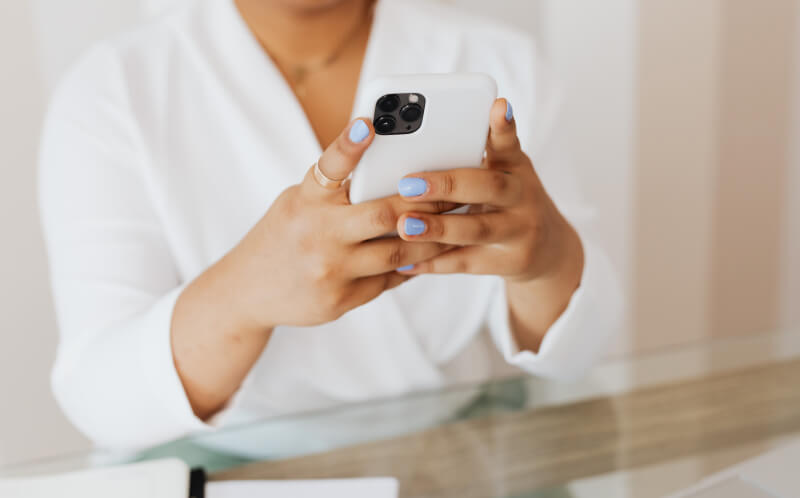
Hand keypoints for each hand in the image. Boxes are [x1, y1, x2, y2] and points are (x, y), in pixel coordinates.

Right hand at [226, 118, 453, 329]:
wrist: (247, 292)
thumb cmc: (282, 235)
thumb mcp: (298, 203)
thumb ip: (336, 191)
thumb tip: (392, 173)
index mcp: (305, 201)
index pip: (328, 167)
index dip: (348, 144)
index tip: (369, 122)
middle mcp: (316, 234)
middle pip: (383, 214)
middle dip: (426, 202)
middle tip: (457, 191)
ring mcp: (329, 270)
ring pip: (398, 253)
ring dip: (431, 239)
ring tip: (455, 225)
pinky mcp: (340, 300)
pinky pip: (389, 279)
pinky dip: (412, 265)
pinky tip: (430, 254)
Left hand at [394, 99, 582, 284]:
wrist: (547, 250)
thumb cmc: (507, 200)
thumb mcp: (502, 173)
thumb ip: (471, 158)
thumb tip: (410, 146)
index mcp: (515, 167)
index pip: (508, 142)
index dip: (503, 126)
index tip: (498, 105)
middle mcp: (522, 196)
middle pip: (488, 187)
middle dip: (447, 185)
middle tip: (408, 184)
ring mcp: (519, 231)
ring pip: (476, 229)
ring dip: (438, 228)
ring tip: (405, 225)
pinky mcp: (509, 262)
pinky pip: (466, 262)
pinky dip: (434, 262)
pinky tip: (406, 262)